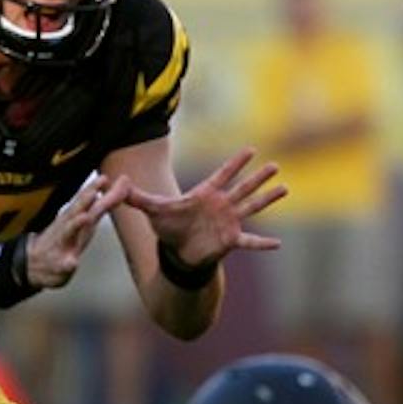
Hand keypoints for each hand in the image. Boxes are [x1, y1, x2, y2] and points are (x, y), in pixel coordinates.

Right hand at [25, 173, 130, 290]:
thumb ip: (105, 204)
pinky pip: (64, 265)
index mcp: (77, 217)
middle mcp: (68, 227)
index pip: (87, 200)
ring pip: (68, 233)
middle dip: (85, 199)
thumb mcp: (87, 219)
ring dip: (75, 224)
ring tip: (84, 218)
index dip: (95, 188)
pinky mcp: (59, 265)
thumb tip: (122, 185)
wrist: (35, 263)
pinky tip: (73, 262)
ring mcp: (62, 245)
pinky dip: (68, 263)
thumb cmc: (65, 239)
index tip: (105, 177)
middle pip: (76, 210)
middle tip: (95, 189)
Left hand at [124, 147, 285, 266]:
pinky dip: (262, 243)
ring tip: (284, 188)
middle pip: (243, 187)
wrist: (176, 253)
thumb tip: (117, 180)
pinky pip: (249, 241)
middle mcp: (221, 205)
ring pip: (251, 207)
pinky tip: (278, 244)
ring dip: (267, 199)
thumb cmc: (167, 227)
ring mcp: (228, 222)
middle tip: (275, 165)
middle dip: (258, 177)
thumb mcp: (151, 209)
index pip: (223, 174)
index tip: (251, 150)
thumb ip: (135, 195)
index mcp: (205, 194)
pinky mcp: (230, 241)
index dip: (236, 163)